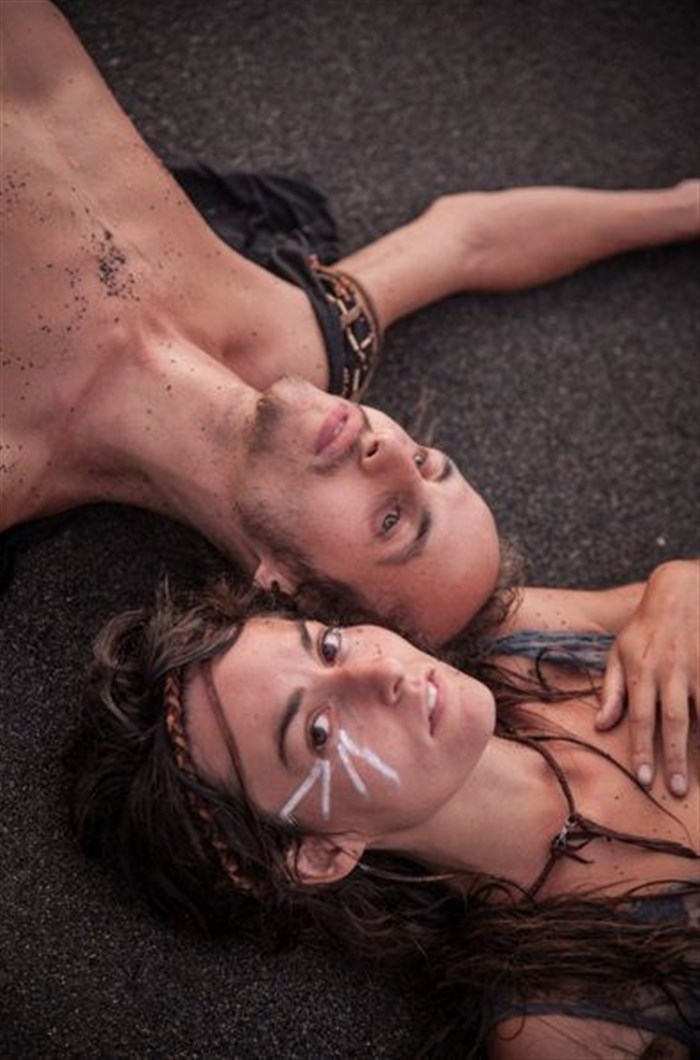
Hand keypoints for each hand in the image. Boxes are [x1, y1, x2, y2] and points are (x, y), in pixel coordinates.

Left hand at [595, 560, 697, 795]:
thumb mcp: (619, 652)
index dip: (643, 750)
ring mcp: (697, 667)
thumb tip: (601, 726)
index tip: (645, 780)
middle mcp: (669, 671)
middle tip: (679, 790)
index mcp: (641, 670)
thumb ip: (611, 691)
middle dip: (675, 757)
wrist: (681, 590)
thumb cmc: (645, 626)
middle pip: (673, 721)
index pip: (641, 718)